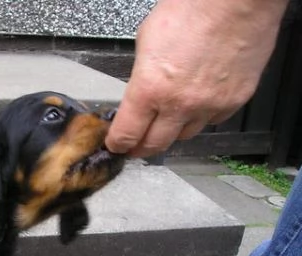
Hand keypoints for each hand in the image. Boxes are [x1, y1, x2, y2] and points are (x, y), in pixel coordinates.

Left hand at [105, 0, 288, 157]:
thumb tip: (138, 92)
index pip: (126, 134)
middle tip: (135, 146)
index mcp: (149, 89)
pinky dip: (202, 117)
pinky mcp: (234, 101)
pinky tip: (197, 104)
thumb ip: (142, 74)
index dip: (117, 143)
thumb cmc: (194, 8)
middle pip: (154, 145)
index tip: (116, 144)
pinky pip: (213, 121)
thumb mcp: (147, 41)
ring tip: (167, 121)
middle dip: (140, 148)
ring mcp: (209, 106)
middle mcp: (179, 104)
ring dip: (172, 132)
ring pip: (184, 136)